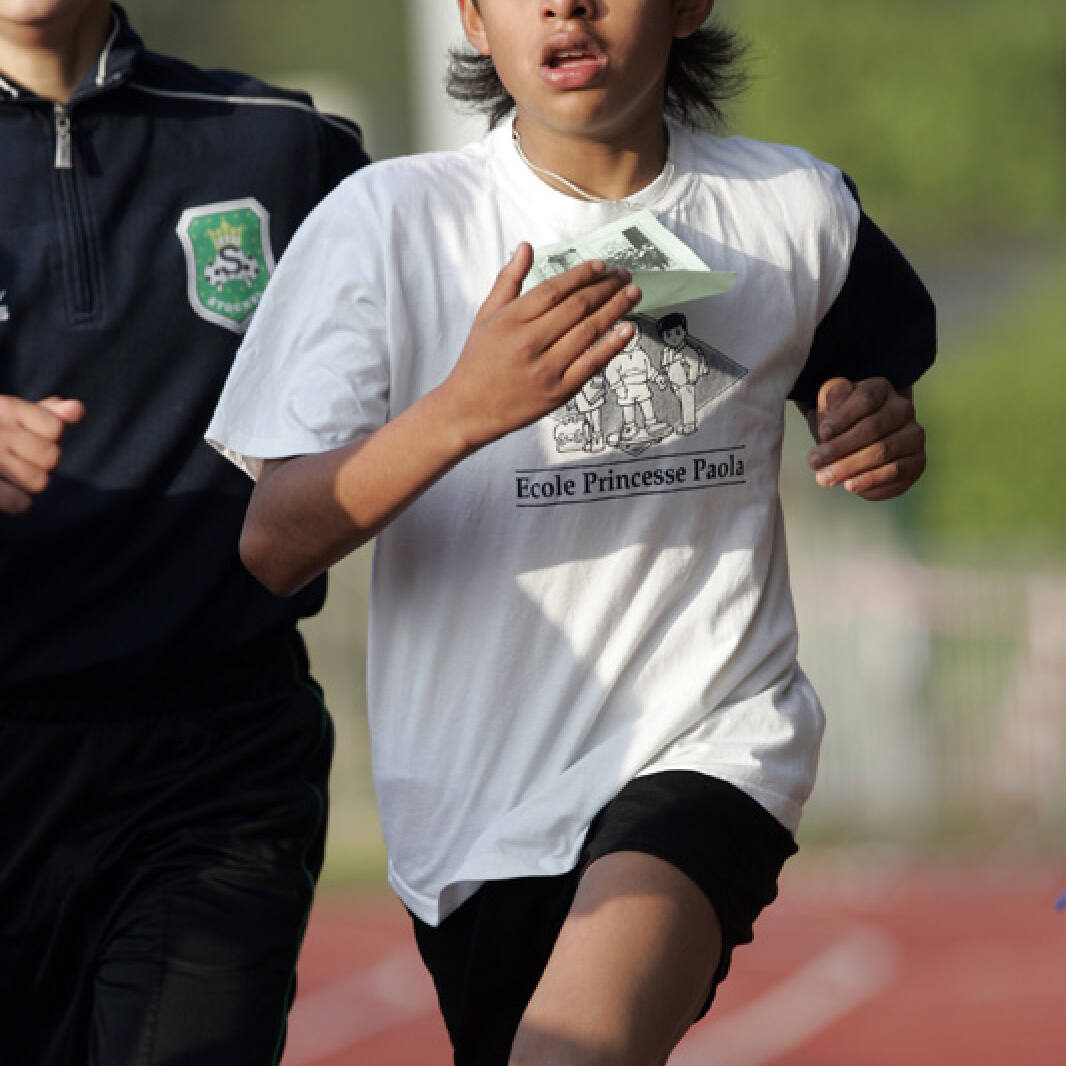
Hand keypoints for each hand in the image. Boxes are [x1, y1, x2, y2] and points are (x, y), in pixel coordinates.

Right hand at [0, 395, 84, 513]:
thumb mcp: (8, 414)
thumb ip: (45, 414)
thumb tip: (77, 409)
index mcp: (4, 408)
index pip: (55, 427)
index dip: (48, 436)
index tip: (27, 436)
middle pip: (52, 457)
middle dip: (41, 462)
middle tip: (19, 459)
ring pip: (40, 482)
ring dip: (30, 484)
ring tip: (11, 476)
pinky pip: (20, 503)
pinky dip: (17, 503)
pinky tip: (7, 494)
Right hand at [435, 245, 640, 449]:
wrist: (469, 409)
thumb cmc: (478, 361)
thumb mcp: (486, 316)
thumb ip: (507, 281)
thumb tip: (525, 247)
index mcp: (512, 320)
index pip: (555, 289)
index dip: (582, 275)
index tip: (601, 266)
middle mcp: (530, 342)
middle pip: (577, 307)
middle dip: (606, 288)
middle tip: (624, 276)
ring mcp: (546, 368)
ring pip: (589, 331)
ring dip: (615, 309)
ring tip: (632, 294)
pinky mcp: (559, 391)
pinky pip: (591, 364)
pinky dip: (612, 345)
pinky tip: (628, 329)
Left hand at [804, 377, 925, 499]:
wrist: (862, 444)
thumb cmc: (842, 422)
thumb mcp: (831, 406)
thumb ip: (830, 406)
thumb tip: (829, 425)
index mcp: (881, 389)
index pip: (865, 400)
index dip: (842, 417)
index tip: (822, 433)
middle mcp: (903, 409)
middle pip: (872, 428)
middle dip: (839, 448)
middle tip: (814, 463)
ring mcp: (913, 436)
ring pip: (882, 451)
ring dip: (851, 467)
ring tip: (826, 479)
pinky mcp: (917, 461)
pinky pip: (896, 472)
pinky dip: (871, 480)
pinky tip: (850, 486)